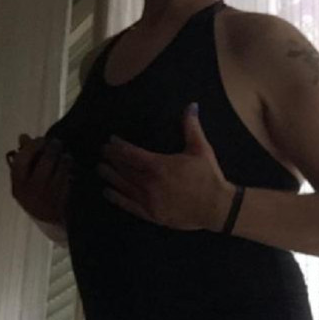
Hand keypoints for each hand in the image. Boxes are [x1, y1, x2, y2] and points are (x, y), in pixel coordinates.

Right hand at [6, 134, 71, 236]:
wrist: (49, 223)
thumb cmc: (34, 195)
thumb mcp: (24, 180)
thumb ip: (24, 159)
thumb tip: (23, 136)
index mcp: (17, 186)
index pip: (22, 161)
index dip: (33, 147)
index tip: (41, 139)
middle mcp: (30, 193)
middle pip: (44, 164)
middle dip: (52, 150)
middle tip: (57, 142)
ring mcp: (48, 198)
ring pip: (59, 171)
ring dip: (63, 159)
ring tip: (65, 154)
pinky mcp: (62, 201)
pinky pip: (67, 180)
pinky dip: (69, 170)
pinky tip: (69, 165)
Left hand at [96, 103, 230, 231]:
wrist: (217, 207)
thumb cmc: (209, 176)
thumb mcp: (201, 149)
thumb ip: (192, 127)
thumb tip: (192, 105)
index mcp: (159, 165)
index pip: (131, 153)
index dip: (119, 146)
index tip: (111, 141)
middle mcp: (149, 183)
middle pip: (124, 169)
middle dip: (112, 160)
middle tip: (102, 153)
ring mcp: (149, 200)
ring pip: (124, 186)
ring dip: (111, 176)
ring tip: (100, 169)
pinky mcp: (152, 214)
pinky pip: (129, 205)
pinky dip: (117, 198)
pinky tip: (108, 192)